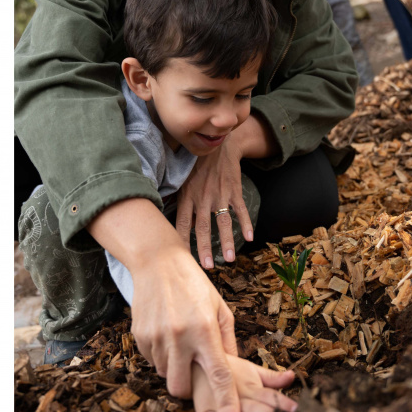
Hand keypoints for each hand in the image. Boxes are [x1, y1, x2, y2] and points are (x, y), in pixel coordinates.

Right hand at [129, 249, 241, 411]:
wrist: (157, 262)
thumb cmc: (194, 284)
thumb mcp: (219, 307)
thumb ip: (227, 341)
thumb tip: (232, 368)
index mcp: (205, 331)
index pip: (219, 377)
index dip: (226, 404)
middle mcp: (179, 337)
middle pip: (181, 388)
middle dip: (189, 390)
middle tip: (194, 372)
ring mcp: (156, 338)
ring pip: (165, 376)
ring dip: (174, 370)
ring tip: (180, 344)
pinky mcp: (139, 336)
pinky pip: (151, 361)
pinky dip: (161, 357)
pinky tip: (166, 334)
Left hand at [176, 133, 252, 268]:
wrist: (218, 145)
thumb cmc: (196, 165)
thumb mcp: (181, 179)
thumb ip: (175, 198)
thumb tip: (162, 214)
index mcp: (188, 196)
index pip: (183, 223)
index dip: (182, 241)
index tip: (182, 258)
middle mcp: (203, 197)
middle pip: (203, 227)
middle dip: (205, 248)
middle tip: (207, 267)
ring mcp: (220, 194)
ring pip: (223, 222)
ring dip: (227, 241)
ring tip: (230, 259)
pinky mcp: (234, 190)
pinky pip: (241, 209)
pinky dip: (246, 223)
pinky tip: (249, 236)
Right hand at [192, 355, 297, 411]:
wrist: (195, 362)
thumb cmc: (228, 370)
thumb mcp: (251, 371)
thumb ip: (272, 378)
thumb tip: (292, 376)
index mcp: (252, 389)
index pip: (271, 397)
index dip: (284, 404)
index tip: (296, 411)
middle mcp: (239, 400)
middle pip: (257, 411)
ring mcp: (222, 409)